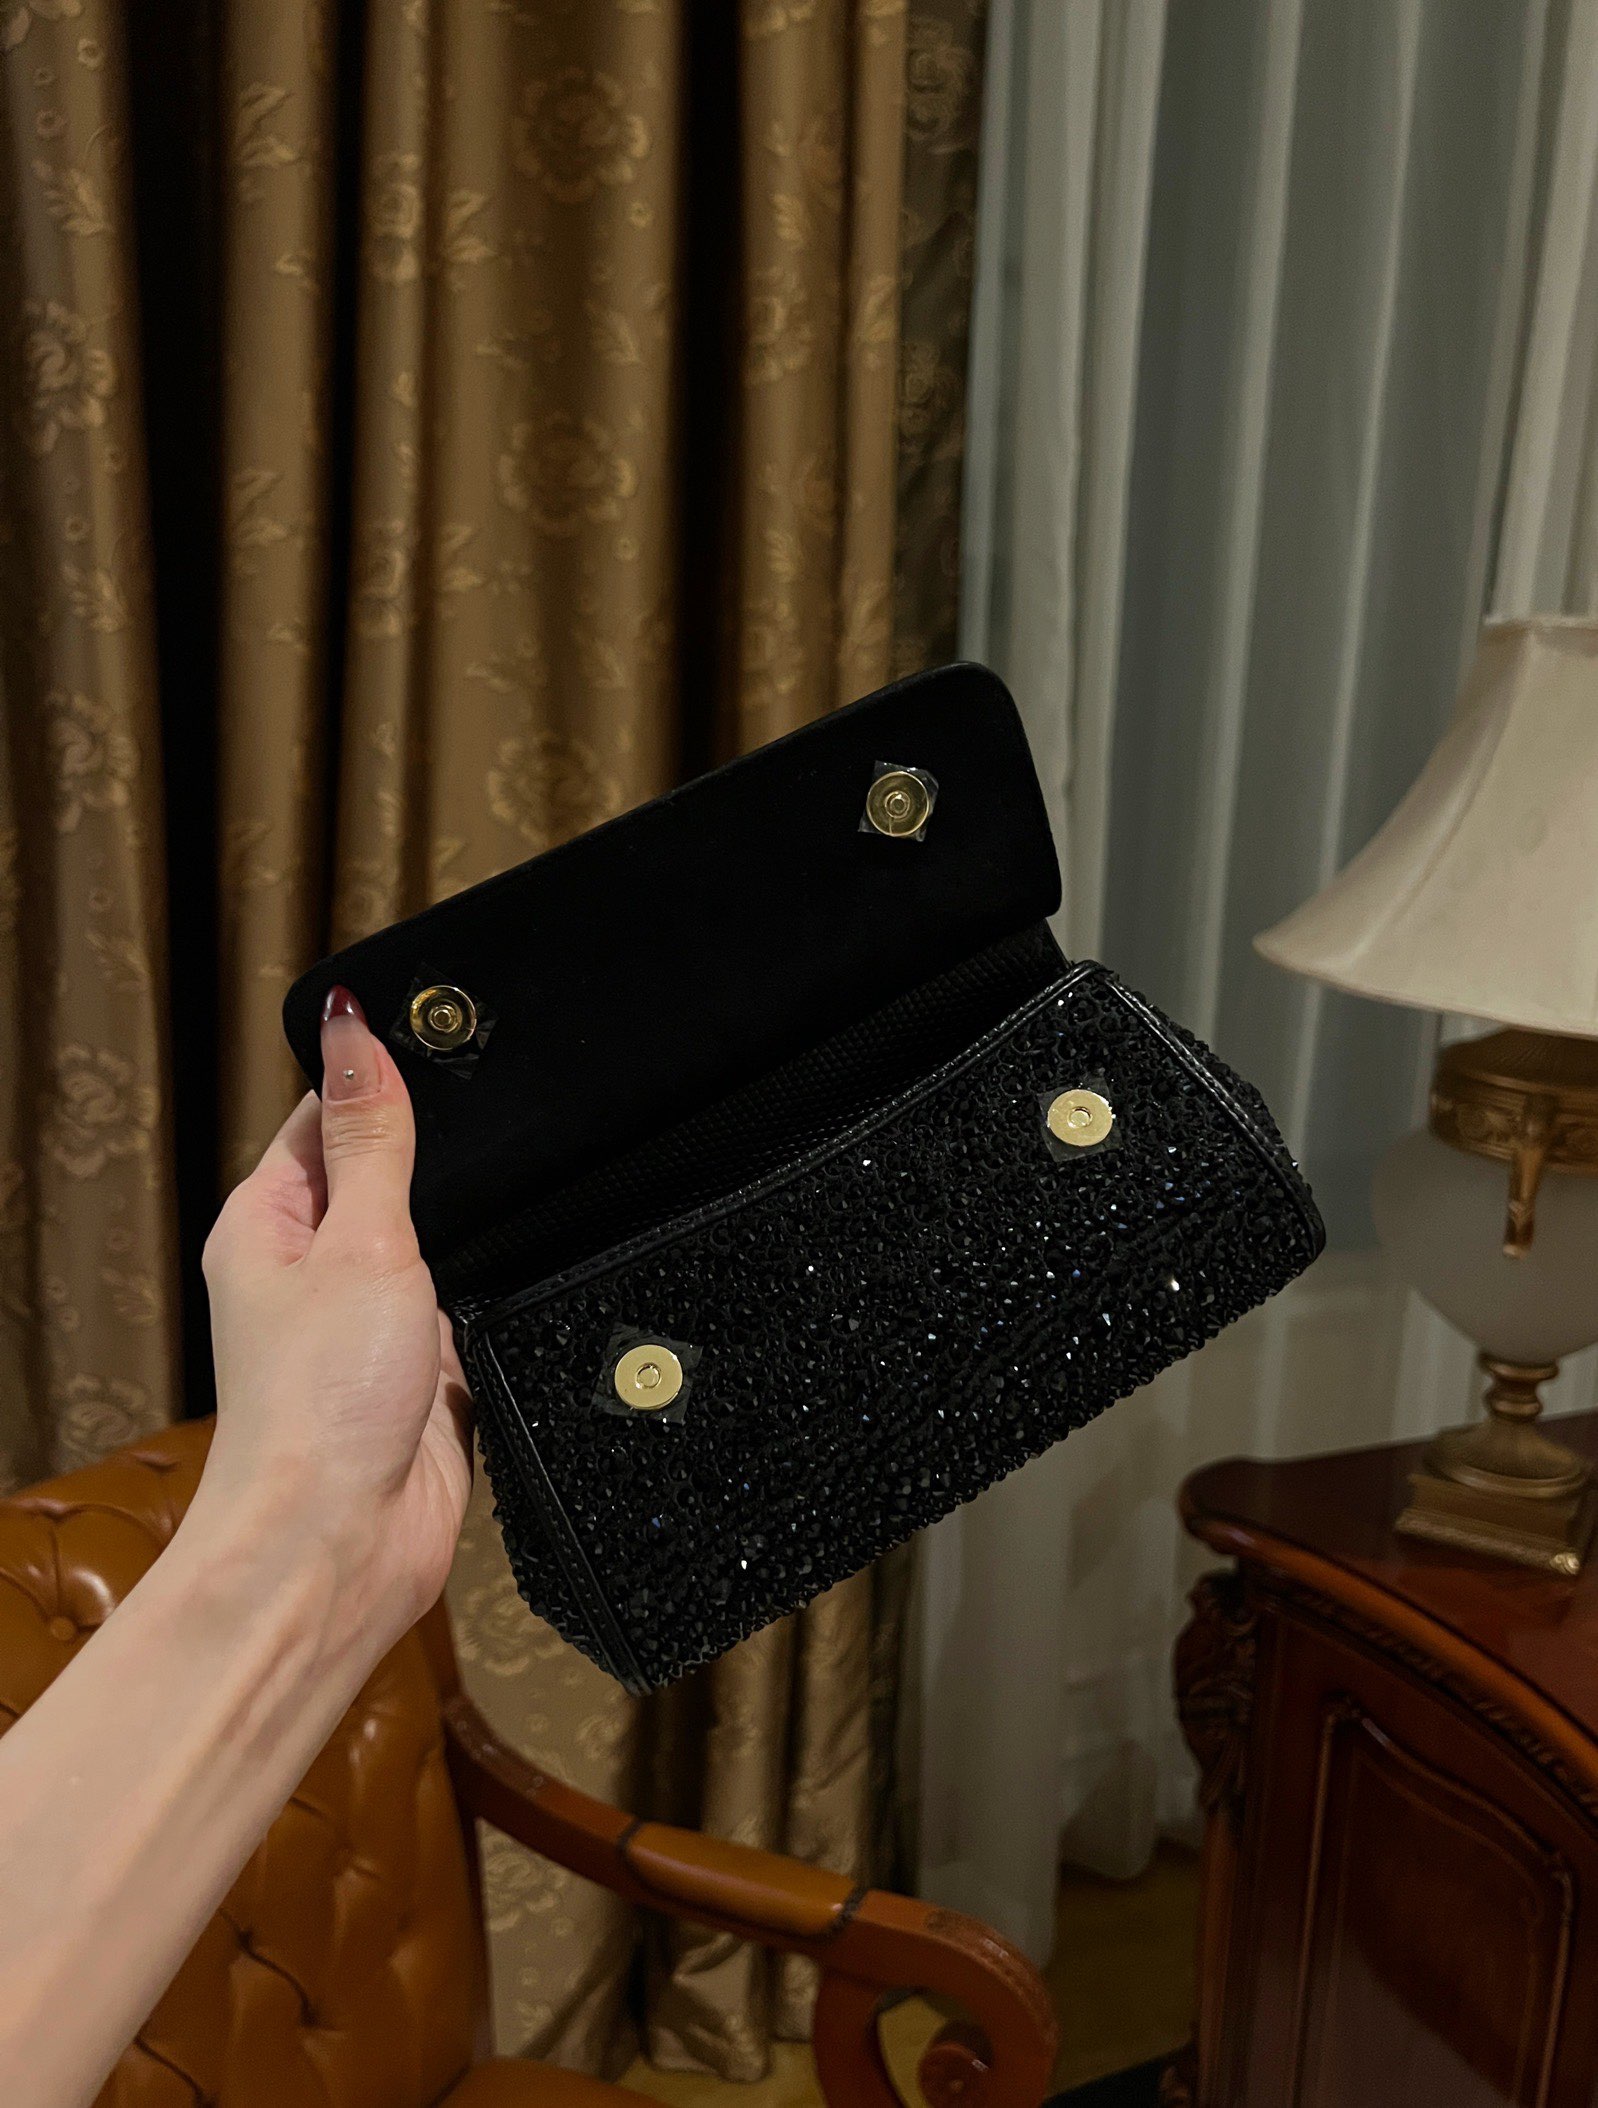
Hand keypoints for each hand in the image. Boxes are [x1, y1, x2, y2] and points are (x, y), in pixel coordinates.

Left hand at [193, 987, 472, 1664]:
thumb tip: (353, 1029)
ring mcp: (369, 1326)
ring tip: (515, 1204)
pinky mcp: (422, 1377)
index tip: (445, 1033)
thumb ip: (371, 1137)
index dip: (379, 1075)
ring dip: (473, 1235)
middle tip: (503, 1113)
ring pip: (436, 1247)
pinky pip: (470, 1314)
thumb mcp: (357, 1240)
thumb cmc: (318, 1403)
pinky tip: (525, 1283)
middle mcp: (312, 1272)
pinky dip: (497, 1302)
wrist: (342, 1544)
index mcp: (269, 1223)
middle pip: (385, 1177)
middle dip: (442, 1155)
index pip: (323, 1116)